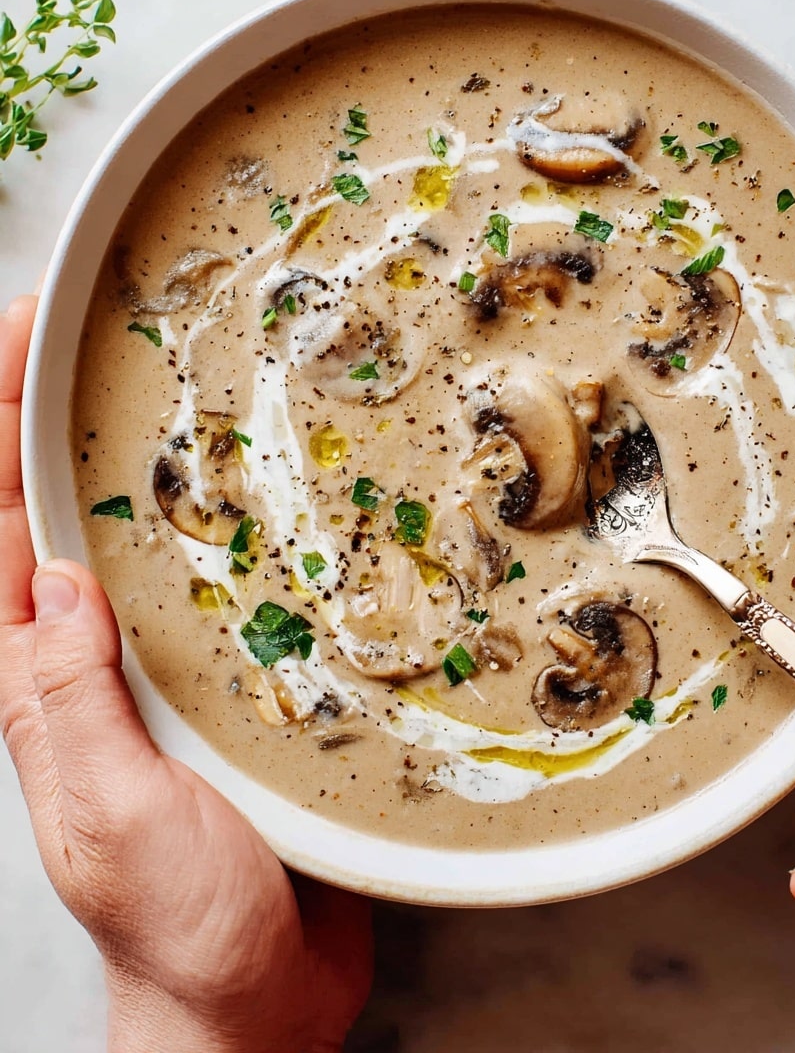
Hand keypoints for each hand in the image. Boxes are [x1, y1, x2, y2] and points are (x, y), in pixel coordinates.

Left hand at [0, 295, 371, 1052]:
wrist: (252, 998)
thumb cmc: (181, 928)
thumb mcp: (115, 817)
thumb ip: (70, 702)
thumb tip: (51, 578)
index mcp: (37, 688)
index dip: (1, 423)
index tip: (29, 334)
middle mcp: (86, 664)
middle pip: (55, 510)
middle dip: (55, 411)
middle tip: (92, 322)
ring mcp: (153, 671)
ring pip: (135, 538)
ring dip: (138, 452)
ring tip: (171, 372)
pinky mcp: (218, 686)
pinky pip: (207, 584)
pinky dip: (217, 522)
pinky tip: (258, 485)